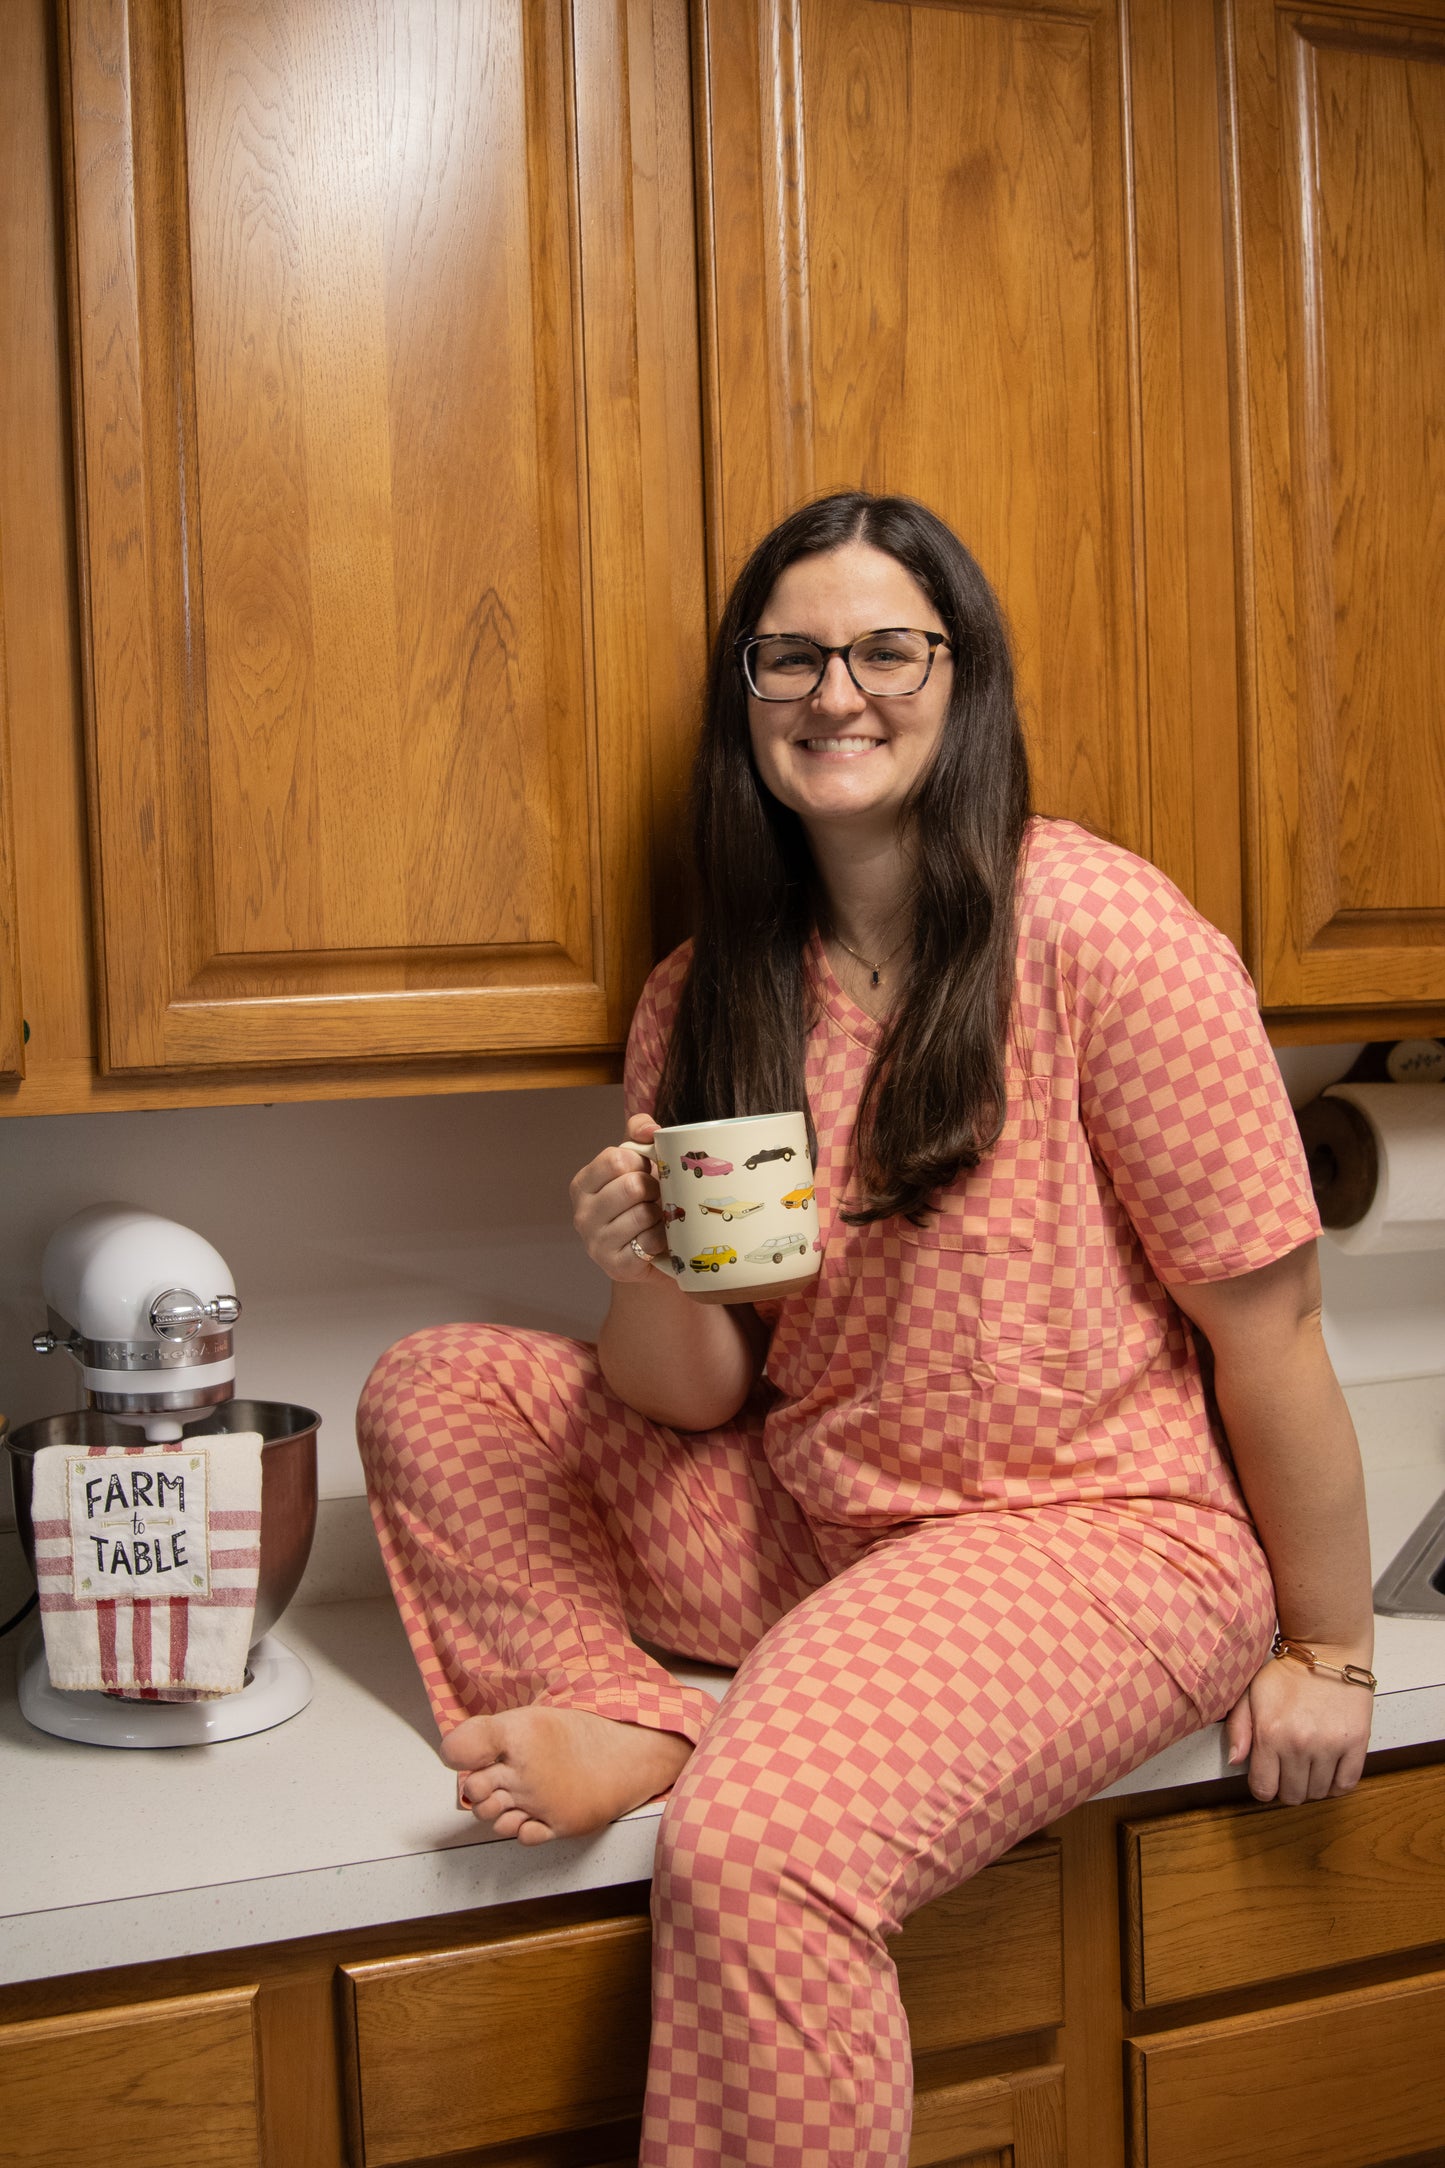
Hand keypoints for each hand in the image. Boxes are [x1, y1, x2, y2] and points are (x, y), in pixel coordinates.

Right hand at [569, 1114, 670, 1283]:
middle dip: (654, 1188)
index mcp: (582, 1184)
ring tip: (657, 1217)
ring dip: (660, 1214)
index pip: (615, 1159)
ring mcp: (595, 1242)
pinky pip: (650, 1242)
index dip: (640, 1162)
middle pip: (632, 1186)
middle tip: (656, 1196)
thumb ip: (638, 1133)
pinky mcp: (615, 1266)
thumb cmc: (642, 1201)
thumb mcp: (636, 1163)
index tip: (647, 1171)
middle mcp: (582, 1214)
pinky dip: (662, 1238)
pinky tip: (658, 1239)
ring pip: (644, 1214)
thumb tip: (650, 1128)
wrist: (651, 1252)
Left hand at [1225, 1642, 1373, 1802]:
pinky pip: (1346, 1784)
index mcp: (1270, 1733)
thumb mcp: (1250, 1693)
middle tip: (1289, 1770)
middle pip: (1292, 1796)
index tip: (1268, 1777)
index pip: (1263, 1789)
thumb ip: (1238, 1728)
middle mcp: (1300, 1744)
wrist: (1327, 1651)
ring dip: (1311, 1785)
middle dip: (1287, 1787)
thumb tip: (1236, 1761)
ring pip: (1318, 1792)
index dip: (1264, 1787)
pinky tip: (1328, 1770)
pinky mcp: (1356, 1743)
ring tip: (1308, 1765)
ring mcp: (1330, 1745)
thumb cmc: (1287, 1672)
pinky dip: (1336, 1784)